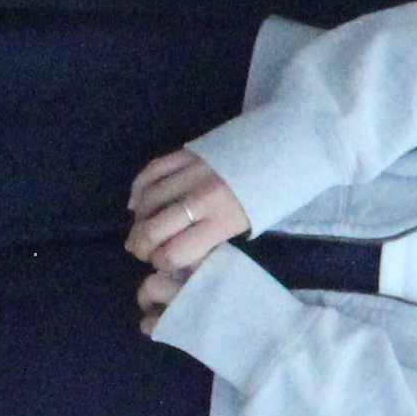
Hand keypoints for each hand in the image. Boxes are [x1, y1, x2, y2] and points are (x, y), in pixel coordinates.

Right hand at [128, 147, 251, 278]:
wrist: (280, 152)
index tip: (163, 263)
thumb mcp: (244, 229)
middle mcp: (201, 197)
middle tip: (141, 251)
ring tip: (138, 230)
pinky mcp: (185, 153)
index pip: (174, 253)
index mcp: (221, 221)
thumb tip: (175, 257)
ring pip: (146, 201)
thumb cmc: (264, 198)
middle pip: (152, 229)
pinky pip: (150, 172)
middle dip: (140, 247)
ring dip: (136, 220)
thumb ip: (210, 242)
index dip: (162, 263)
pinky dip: (139, 190)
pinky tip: (137, 204)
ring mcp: (190, 172)